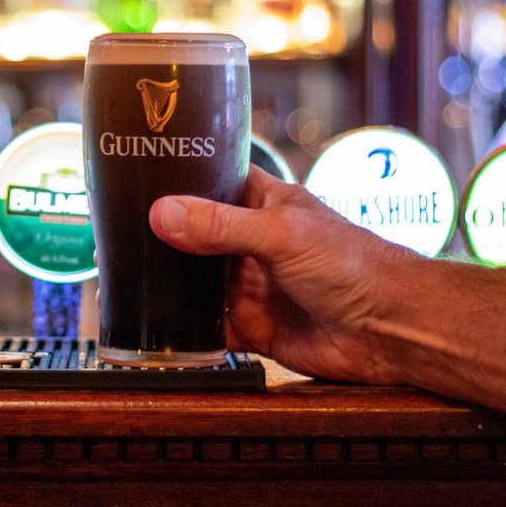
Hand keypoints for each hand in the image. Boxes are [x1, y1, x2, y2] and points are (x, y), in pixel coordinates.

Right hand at [148, 166, 421, 383]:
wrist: (391, 329)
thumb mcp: (281, 233)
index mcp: (262, 203)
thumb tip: (162, 214)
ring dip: (168, 284)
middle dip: (161, 237)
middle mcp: (249, 242)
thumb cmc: (354, 265)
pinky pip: (207, 328)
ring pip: (193, 282)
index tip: (132, 176)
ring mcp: (248, 285)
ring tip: (122, 277)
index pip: (211, 181)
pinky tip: (157, 326)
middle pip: (192, 235)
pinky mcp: (250, 327)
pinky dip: (185, 330)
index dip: (177, 179)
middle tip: (114, 233)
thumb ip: (220, 226)